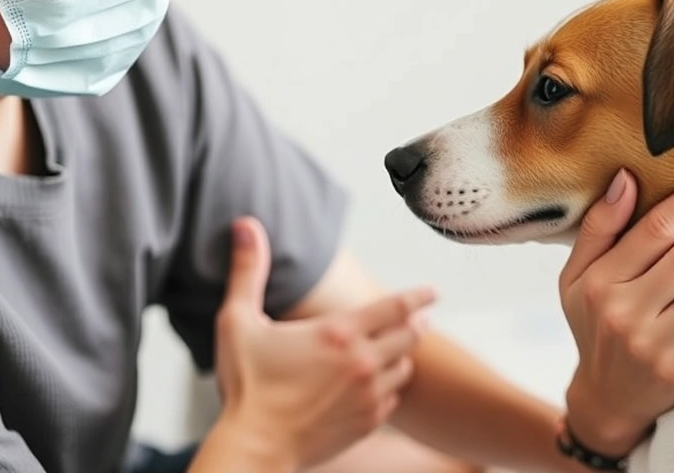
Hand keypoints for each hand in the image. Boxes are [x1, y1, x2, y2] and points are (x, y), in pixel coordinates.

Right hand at [213, 216, 435, 469]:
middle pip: (408, 336)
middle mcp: (362, 362)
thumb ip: (247, 272)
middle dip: (416, 324)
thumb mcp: (239, 321)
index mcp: (338, 333)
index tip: (434, 291)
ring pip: (403, 368)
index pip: (394, 306)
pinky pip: (393, 400)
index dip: (418, 296)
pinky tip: (382, 387)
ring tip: (400, 351)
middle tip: (422, 319)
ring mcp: (368, 395)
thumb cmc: (245, 386)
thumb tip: (246, 226)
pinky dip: (391, 389)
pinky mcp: (367, 423)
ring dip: (403, 356)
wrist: (256, 446)